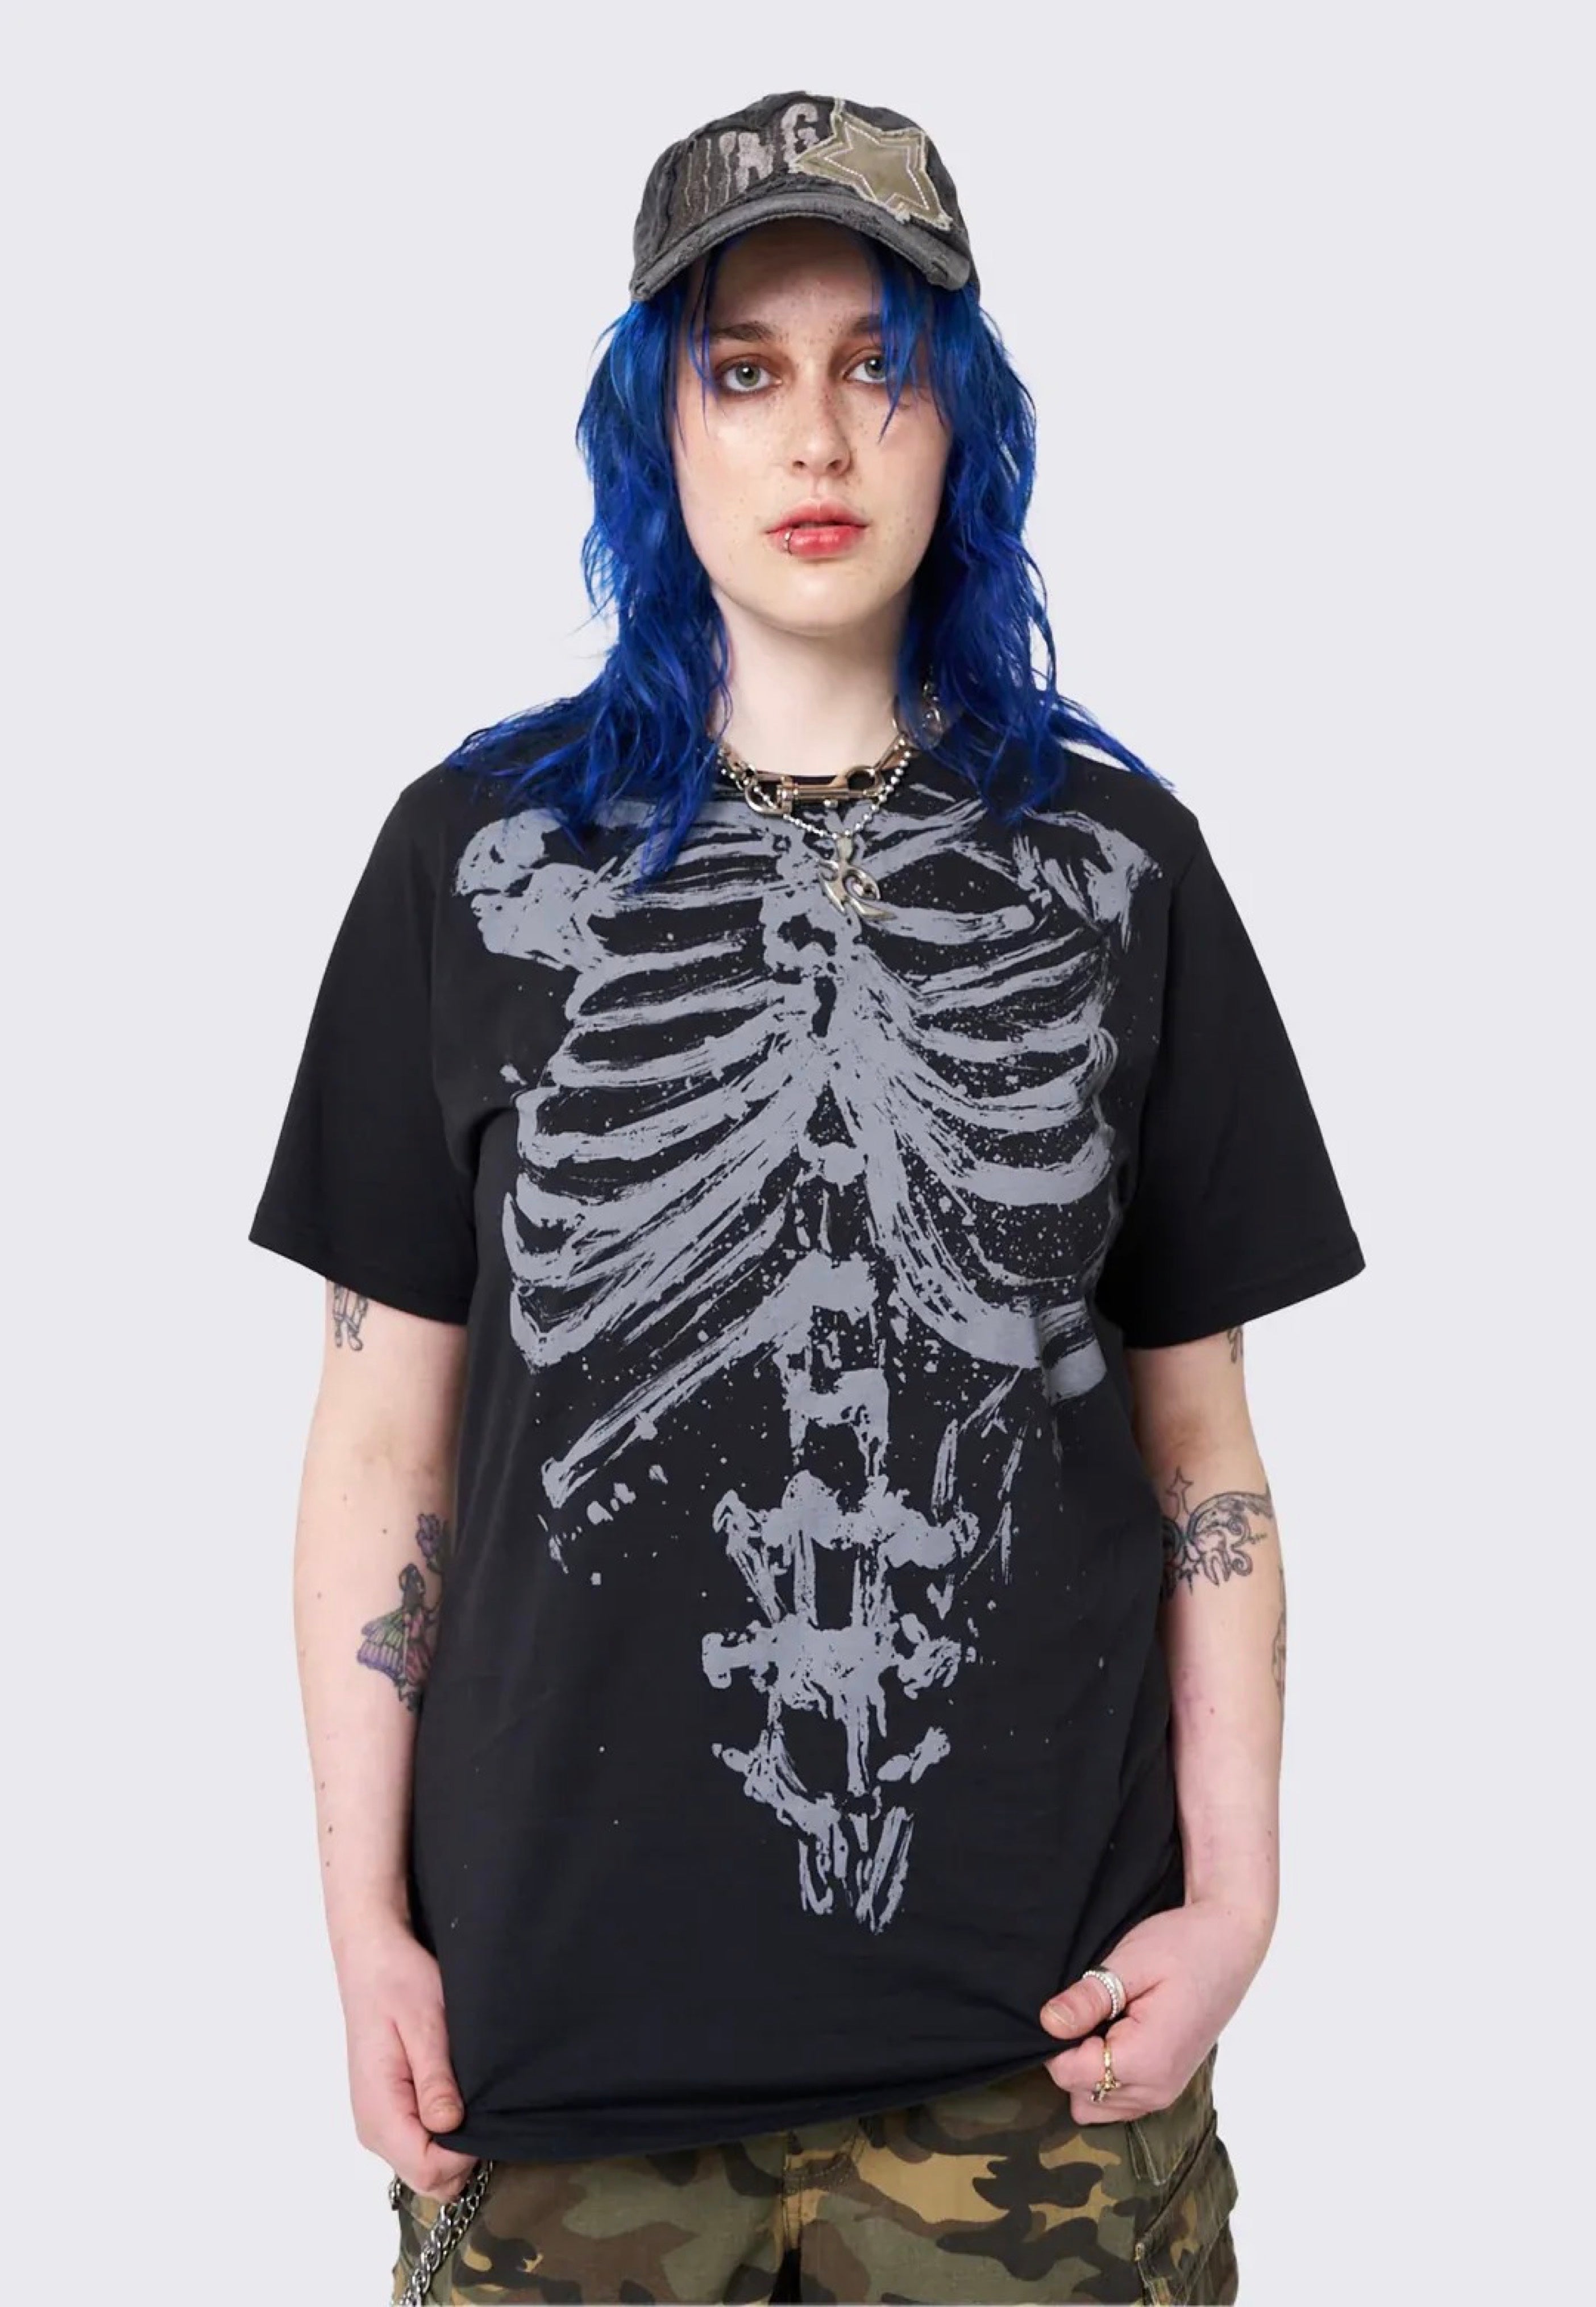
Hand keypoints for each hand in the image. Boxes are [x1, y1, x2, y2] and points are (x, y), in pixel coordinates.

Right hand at [337, 1915, 478, 2200]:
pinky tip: (454, 2094)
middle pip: (430, 2179)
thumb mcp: (426, 2024)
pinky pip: (421, 2147)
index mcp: (380, 2112)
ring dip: (455, 2144)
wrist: (373, 1962)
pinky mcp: (388, 2115)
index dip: (467, 2153)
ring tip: (466, 2091)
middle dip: (464, 2154)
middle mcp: (374, 2130)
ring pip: (427, 2167)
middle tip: (479, 2100)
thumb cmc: (399, 1985)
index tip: (483, 2112)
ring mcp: (379, 2125)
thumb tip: (449, 2126)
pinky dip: (444, 2134)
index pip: (430, 2170)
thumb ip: (435, 2079)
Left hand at [1038, 1896, 1272, 2123]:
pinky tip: (1117, 2033)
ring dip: (1088, 2069)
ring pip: (1097, 2104)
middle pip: (1080, 2093)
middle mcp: (1157, 2090)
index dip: (1058, 2041)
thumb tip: (1049, 2024)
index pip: (1070, 2076)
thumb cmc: (1183, 1946)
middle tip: (1090, 2009)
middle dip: (1071, 2056)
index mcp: (1147, 2062)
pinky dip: (1107, 2075)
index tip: (1074, 2006)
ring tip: (1106, 2020)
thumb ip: (1089, 1998)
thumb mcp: (1131, 1961)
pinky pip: (1119, 2100)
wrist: (1230, 1943)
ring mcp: (1165, 2092)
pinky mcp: (1167, 2085)